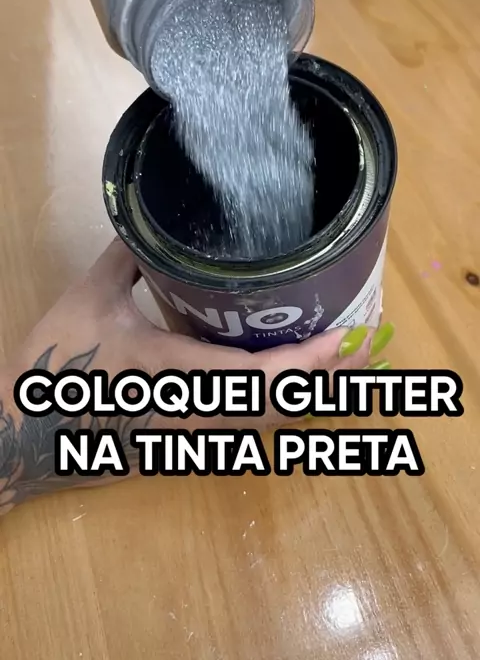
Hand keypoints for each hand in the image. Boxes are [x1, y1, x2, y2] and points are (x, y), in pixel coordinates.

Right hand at [0, 238, 392, 514]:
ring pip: (271, 421)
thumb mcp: (89, 299)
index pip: (262, 378)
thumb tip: (154, 220)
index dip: (311, 362)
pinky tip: (299, 380)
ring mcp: (196, 430)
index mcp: (178, 375)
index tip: (345, 336)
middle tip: (366, 340)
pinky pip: (250, 425)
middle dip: (331, 376)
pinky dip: (286, 403)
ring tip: (347, 357)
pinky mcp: (189, 438)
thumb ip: (126, 256)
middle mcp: (198, 411)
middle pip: (284, 405)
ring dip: (315, 391)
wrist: (28, 432)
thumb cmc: (58, 364)